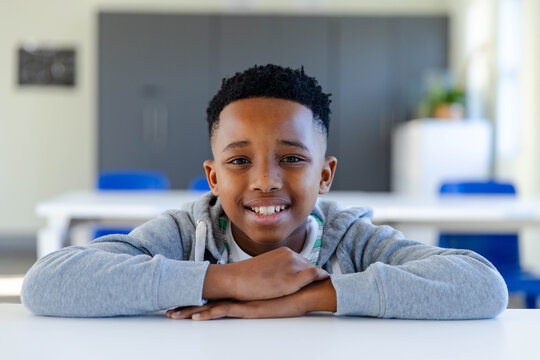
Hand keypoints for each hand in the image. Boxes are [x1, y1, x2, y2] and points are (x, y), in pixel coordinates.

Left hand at [170, 279, 336, 319]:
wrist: (303, 290)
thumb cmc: (290, 293)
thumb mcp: (270, 296)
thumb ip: (260, 295)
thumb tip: (253, 297)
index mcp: (239, 291)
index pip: (214, 293)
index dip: (197, 296)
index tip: (180, 299)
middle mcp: (237, 293)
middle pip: (205, 298)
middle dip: (185, 303)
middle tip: (168, 310)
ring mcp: (241, 300)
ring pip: (209, 305)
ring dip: (189, 310)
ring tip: (171, 315)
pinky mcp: (247, 308)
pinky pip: (223, 311)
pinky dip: (208, 314)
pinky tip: (195, 318)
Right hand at [203, 247, 328, 300]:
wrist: (235, 279)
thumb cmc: (247, 276)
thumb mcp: (267, 266)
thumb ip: (279, 267)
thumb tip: (284, 275)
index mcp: (284, 252)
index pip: (303, 262)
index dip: (308, 272)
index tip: (316, 279)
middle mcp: (290, 256)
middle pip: (310, 266)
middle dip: (315, 275)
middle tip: (325, 282)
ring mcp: (291, 266)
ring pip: (313, 271)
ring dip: (319, 277)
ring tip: (327, 284)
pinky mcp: (291, 280)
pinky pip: (313, 275)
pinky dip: (321, 277)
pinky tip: (327, 281)